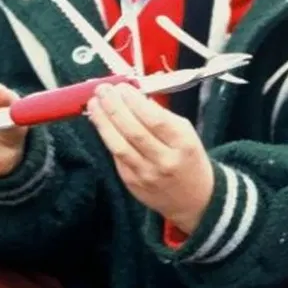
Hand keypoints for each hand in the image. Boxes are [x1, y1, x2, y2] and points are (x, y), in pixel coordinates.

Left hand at [87, 82, 214, 232]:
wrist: (194, 199)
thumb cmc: (188, 159)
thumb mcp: (187, 134)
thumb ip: (162, 116)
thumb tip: (133, 97)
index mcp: (184, 144)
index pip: (156, 120)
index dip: (135, 102)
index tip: (122, 87)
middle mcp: (165, 161)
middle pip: (134, 132)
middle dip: (114, 108)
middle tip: (102, 90)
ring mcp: (147, 175)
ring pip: (119, 146)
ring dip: (103, 122)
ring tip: (94, 104)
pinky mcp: (132, 183)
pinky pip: (116, 157)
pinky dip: (107, 137)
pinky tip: (101, 123)